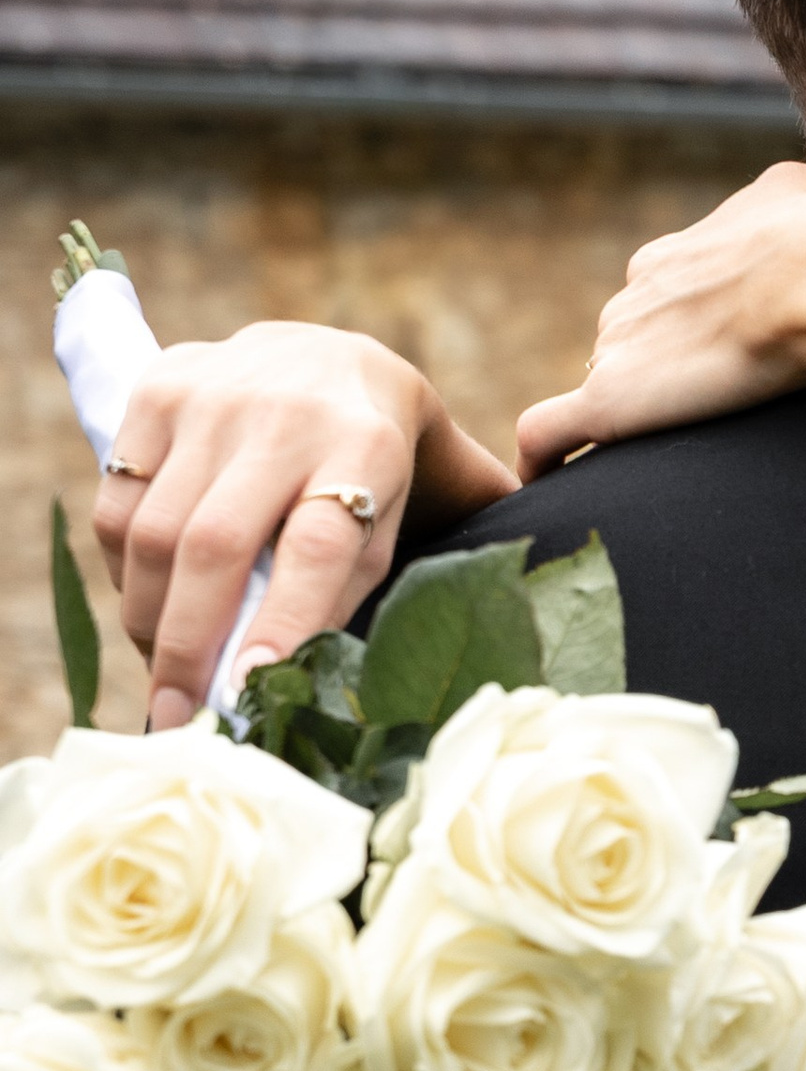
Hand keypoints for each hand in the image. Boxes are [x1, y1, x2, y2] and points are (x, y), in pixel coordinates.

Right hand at [94, 324, 514, 727]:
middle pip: (218, 545)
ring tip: (166, 670)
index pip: (318, 546)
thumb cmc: (385, 462)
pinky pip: (118, 502)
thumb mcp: (422, 508)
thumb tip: (349, 684)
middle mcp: (288, 414)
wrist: (332, 355)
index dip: (283, 623)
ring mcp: (214, 397)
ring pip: (156, 531)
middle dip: (191, 644)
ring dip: (150, 619)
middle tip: (182, 715)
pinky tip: (149, 602)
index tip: (251, 692)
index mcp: (368, 445)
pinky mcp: (158, 391)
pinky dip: (123, 570)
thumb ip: (400, 582)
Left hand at [515, 163, 805, 476]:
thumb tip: (784, 209)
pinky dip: (542, 462)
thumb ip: (772, 204)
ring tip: (676, 455)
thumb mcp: (794, 192)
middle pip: (630, 346)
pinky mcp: (610, 401)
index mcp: (670, 258)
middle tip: (719, 413)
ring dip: (634, 416)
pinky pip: (547, 435)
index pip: (658, 302)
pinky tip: (546, 487)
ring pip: (607, 386)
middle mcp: (633, 297)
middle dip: (663, 377)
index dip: (686, 337)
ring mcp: (616, 348)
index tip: (724, 365)